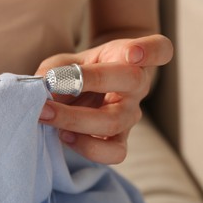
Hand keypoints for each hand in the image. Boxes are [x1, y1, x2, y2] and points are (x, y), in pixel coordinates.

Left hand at [36, 34, 172, 163]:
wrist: (84, 94)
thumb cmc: (76, 73)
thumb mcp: (64, 62)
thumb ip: (54, 69)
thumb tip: (44, 85)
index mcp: (127, 59)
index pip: (158, 49)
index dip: (149, 50)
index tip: (133, 54)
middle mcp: (136, 86)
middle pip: (131, 80)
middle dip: (89, 80)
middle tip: (53, 83)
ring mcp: (130, 114)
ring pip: (114, 121)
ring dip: (73, 119)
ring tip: (45, 113)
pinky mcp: (119, 140)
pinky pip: (112, 153)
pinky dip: (85, 146)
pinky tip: (63, 135)